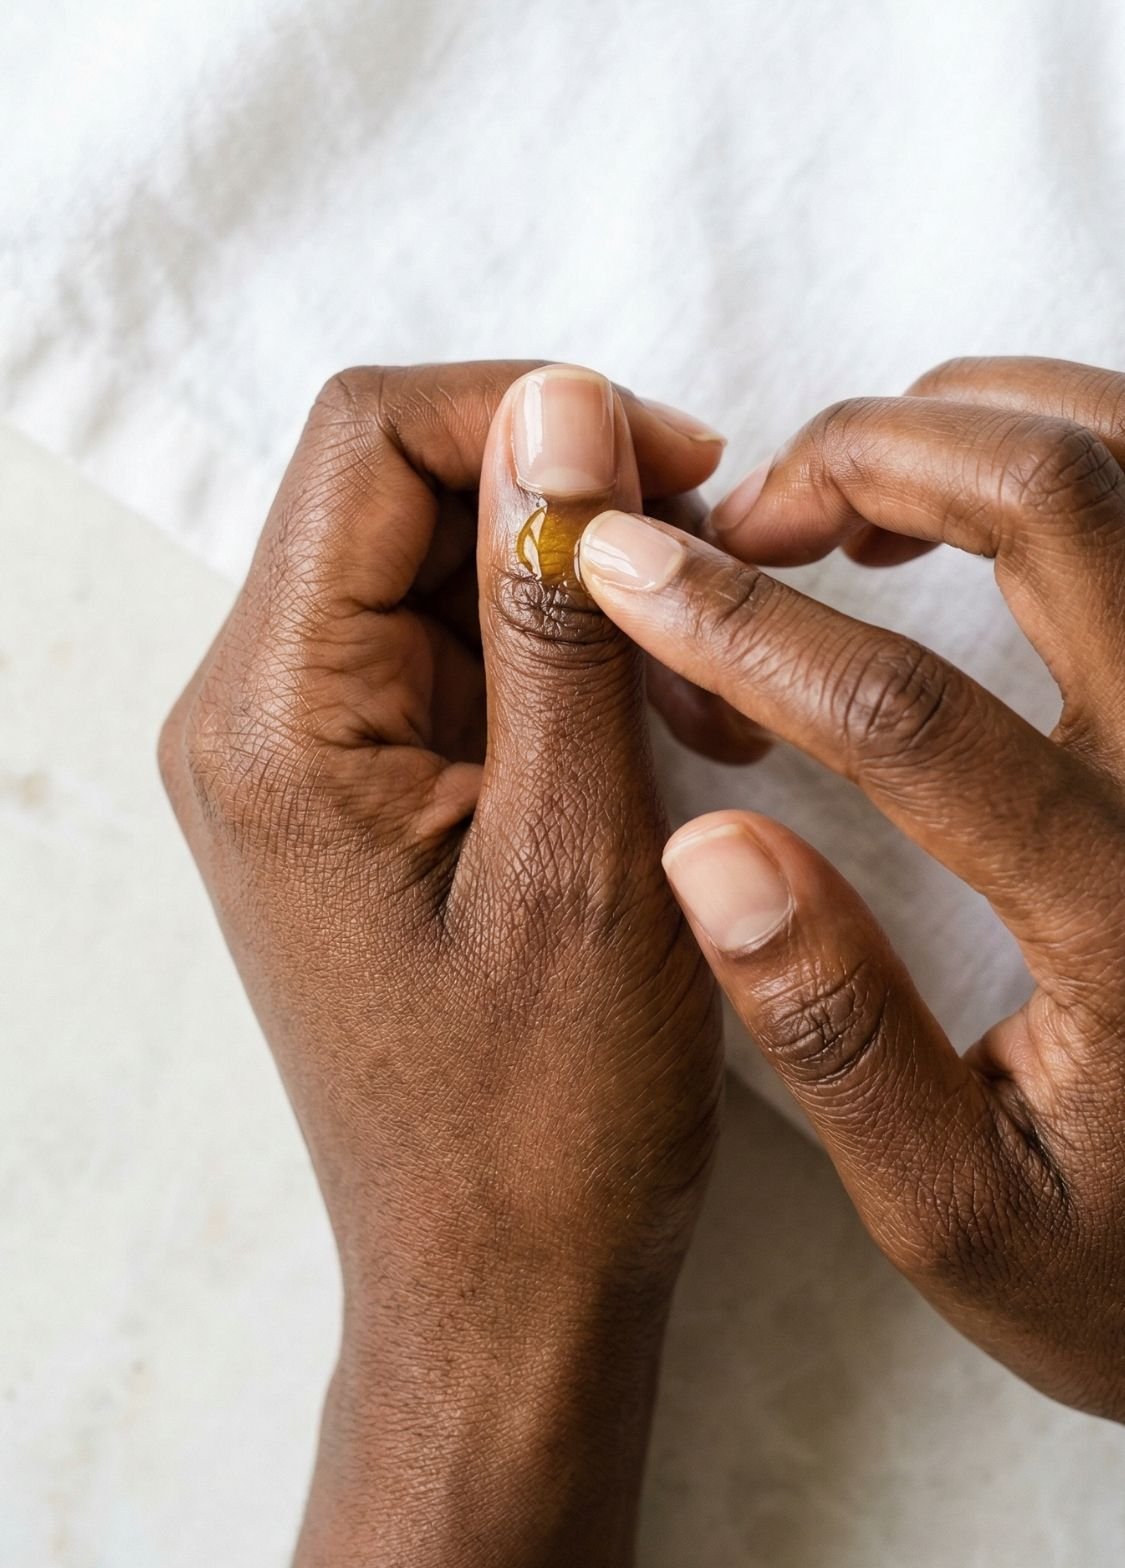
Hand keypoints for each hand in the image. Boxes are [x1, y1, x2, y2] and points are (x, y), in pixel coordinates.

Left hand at [158, 361, 725, 1566]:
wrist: (497, 1285)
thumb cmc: (540, 1117)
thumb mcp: (585, 849)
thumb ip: (558, 615)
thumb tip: (559, 402)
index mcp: (276, 716)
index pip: (368, 437)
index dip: (529, 409)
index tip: (676, 467)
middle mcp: (254, 710)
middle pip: (400, 485)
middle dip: (569, 506)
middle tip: (709, 586)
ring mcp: (298, 746)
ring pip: (440, 561)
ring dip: (582, 590)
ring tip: (700, 699)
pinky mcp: (353, 780)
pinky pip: (454, 648)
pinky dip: (565, 658)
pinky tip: (661, 731)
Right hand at [578, 354, 1124, 1419]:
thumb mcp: (966, 1221)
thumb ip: (834, 1037)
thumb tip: (708, 846)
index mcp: (1123, 912)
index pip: (910, 717)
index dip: (741, 624)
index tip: (616, 567)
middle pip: (1057, 504)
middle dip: (862, 459)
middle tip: (738, 517)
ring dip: (962, 423)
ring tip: (828, 498)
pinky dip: (1040, 437)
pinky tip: (945, 503)